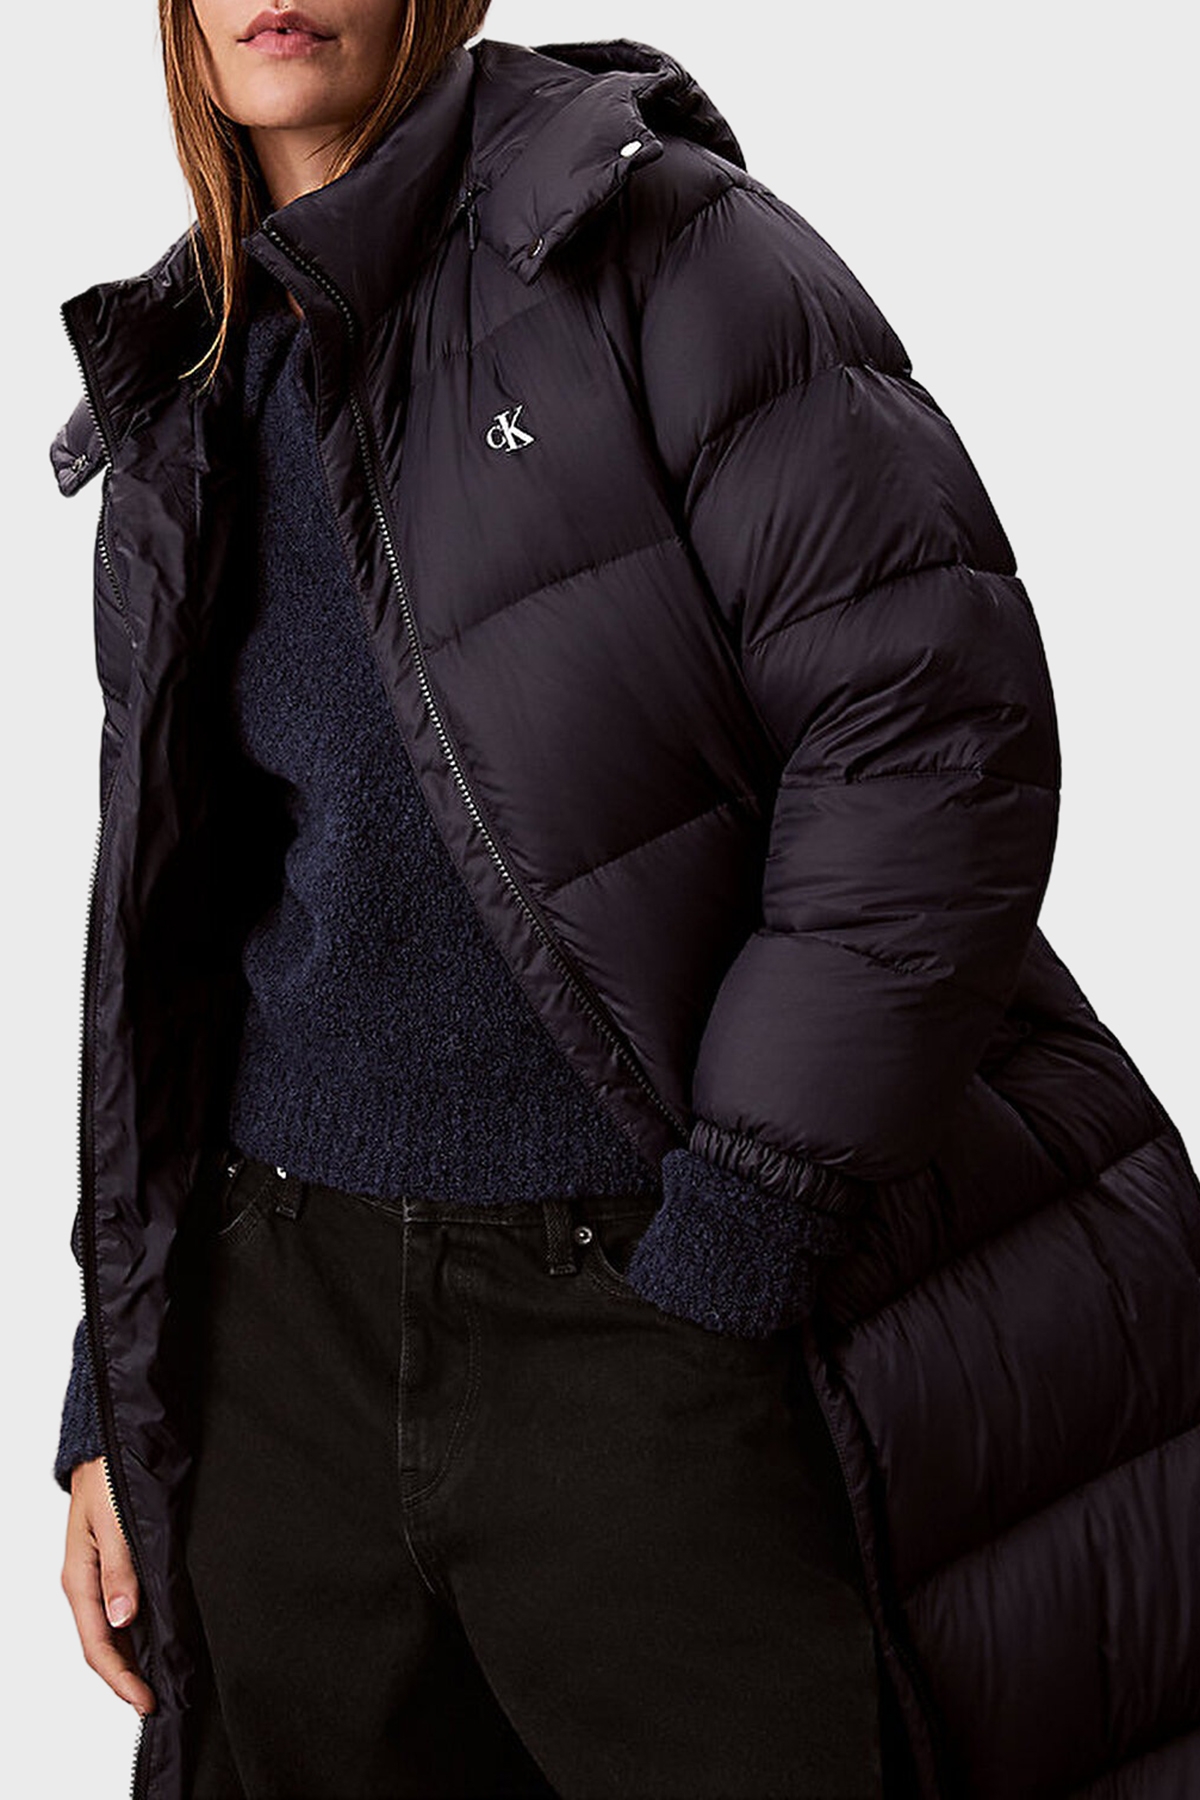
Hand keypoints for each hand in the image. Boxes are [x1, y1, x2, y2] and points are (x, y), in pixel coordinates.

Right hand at [61, 1456, 155, 1717]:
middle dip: (128, 1679)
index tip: (146, 1703)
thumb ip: (120, 1570)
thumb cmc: (107, 1478)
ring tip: (163, 1682)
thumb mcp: (114, 1523)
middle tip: (160, 1702)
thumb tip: (123, 1618)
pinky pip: (123, 1611)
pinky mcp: (115, 1567)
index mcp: (79, 1581)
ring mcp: (99, 1578)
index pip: (98, 1647)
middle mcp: (87, 1586)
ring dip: (135, 1660)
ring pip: (114, 1632)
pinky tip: (160, 1640)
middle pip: (105, 1647)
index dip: (122, 1680)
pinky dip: (139, 1633)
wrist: (106, 1446)